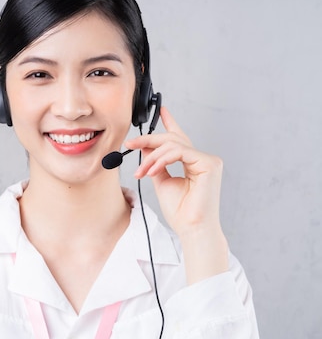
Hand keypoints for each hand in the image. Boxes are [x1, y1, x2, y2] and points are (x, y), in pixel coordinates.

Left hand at [125, 106, 227, 282]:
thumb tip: (145, 147)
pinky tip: (151, 170)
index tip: (162, 110)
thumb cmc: (180, 210)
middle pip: (172, 139)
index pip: (180, 138)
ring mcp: (208, 160)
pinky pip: (179, 152)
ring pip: (173, 145)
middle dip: (148, 141)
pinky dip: (161, 160)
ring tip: (141, 171)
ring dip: (151, 157)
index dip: (171, 122)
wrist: (190, 228)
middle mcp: (202, 158)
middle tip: (129, 145)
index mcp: (192, 162)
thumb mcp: (161, 180)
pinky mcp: (209, 163)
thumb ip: (155, 162)